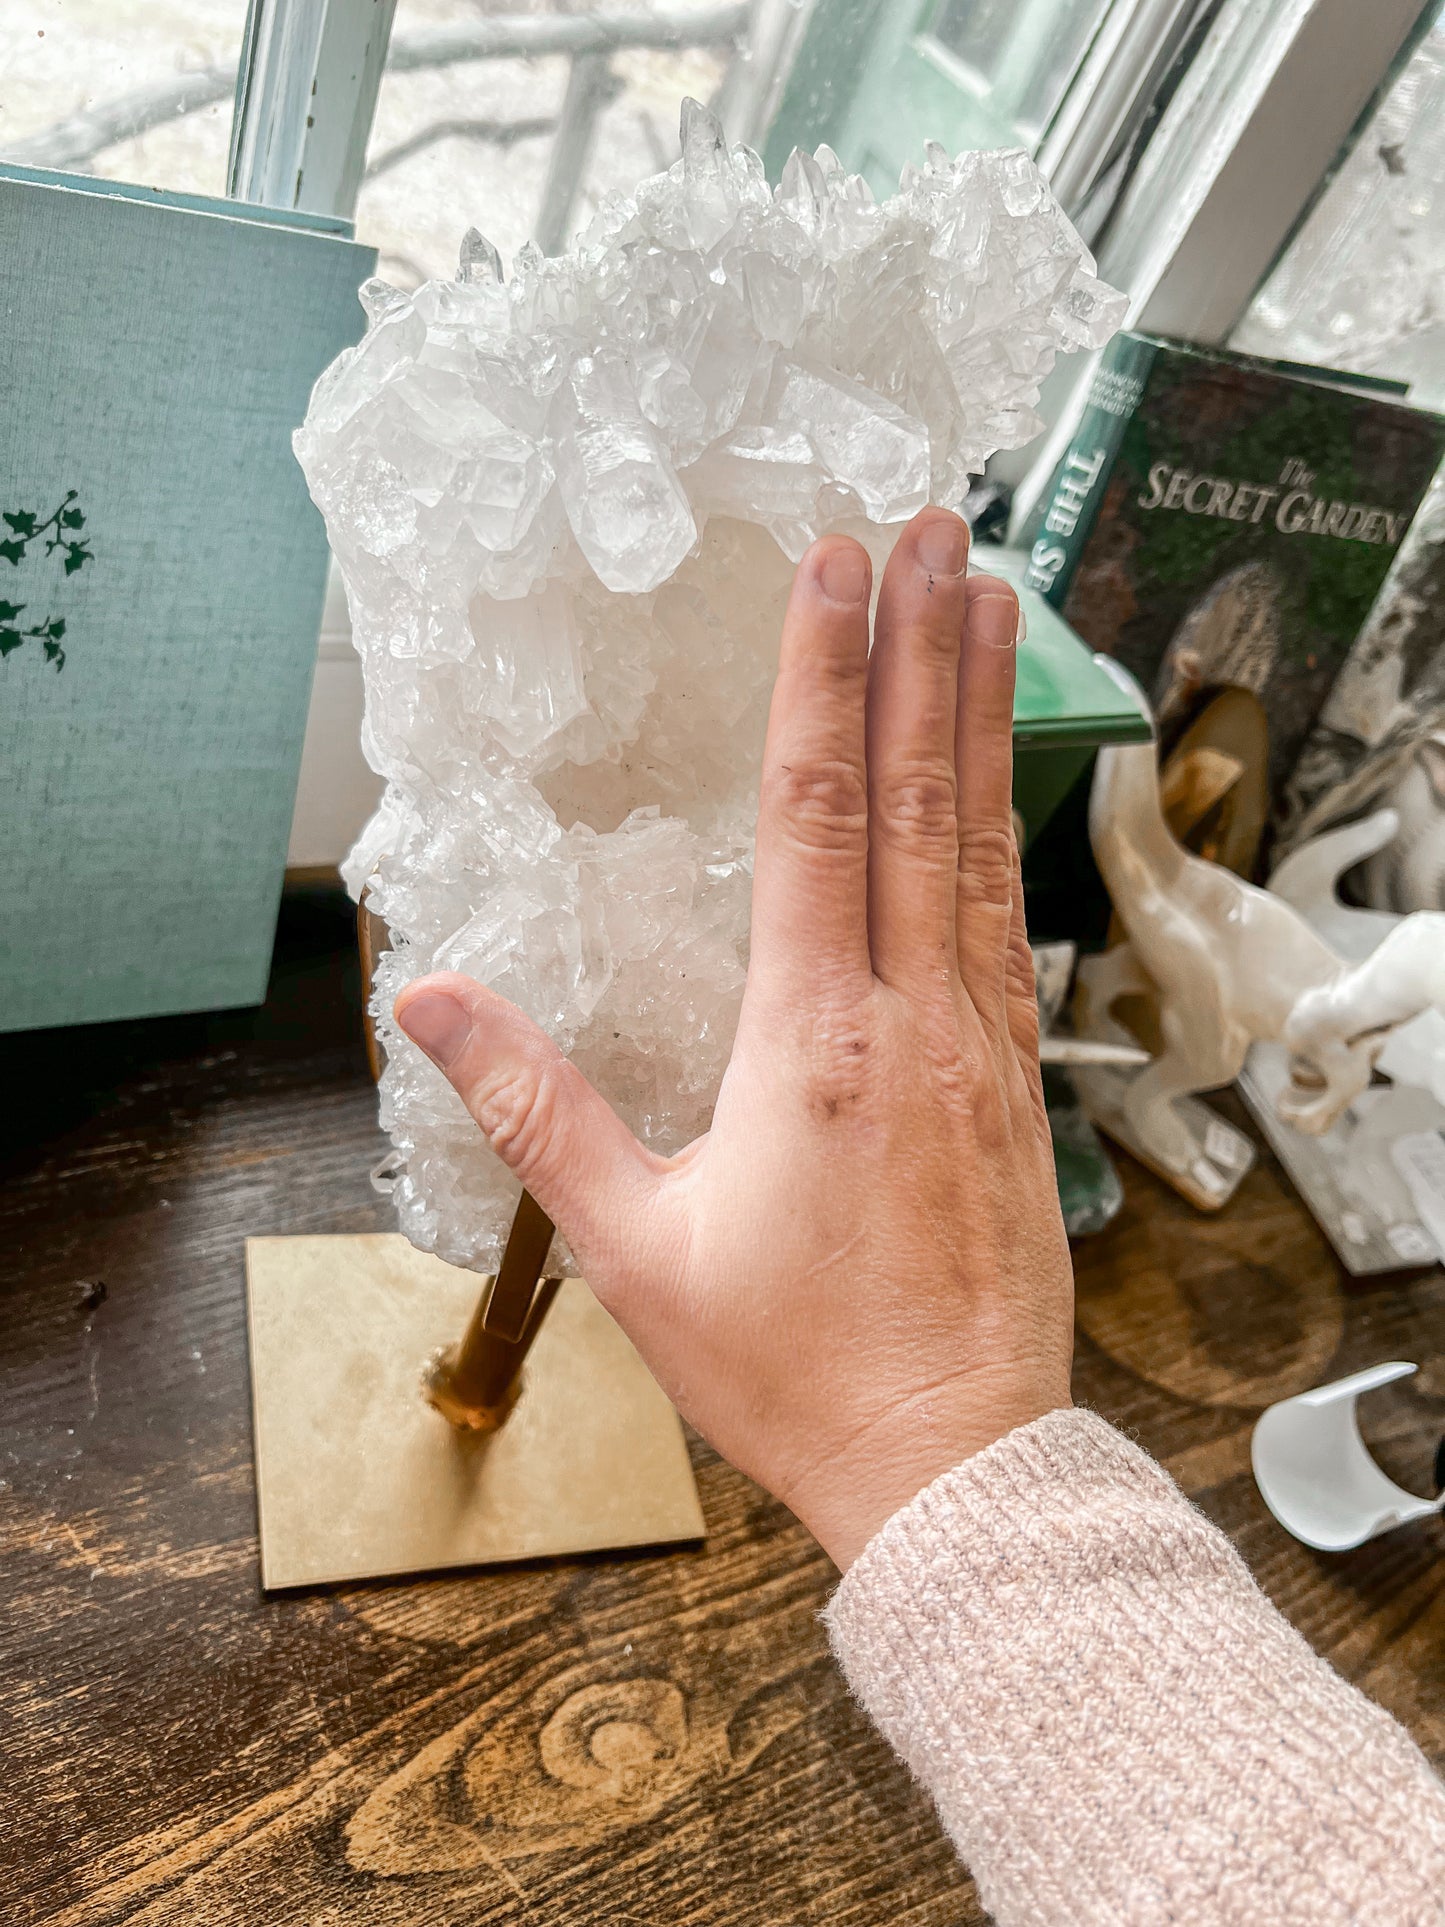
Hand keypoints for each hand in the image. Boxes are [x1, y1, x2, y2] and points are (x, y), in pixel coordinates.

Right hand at [395, 506, 1073, 1568]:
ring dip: (979, 713)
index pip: (815, 817)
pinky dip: (1001, 824)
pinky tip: (999, 776)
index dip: (820, 680)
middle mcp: (911, 1015)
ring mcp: (980, 1042)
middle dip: (921, 650)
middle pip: (916, 796)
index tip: (835, 570)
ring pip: (978, 844)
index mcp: (809, 1040)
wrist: (954, 1462)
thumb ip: (531, 1108)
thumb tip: (427, 998)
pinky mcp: (1015, 1079)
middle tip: (938, 525)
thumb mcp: (630, 1246)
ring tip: (992, 600)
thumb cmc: (793, 1367)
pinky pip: (1004, 918)